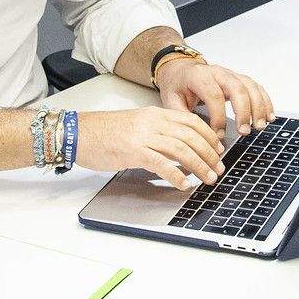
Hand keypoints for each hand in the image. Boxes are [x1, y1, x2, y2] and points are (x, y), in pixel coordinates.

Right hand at [74, 107, 223, 188]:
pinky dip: (176, 175)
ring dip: (199, 165)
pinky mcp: (134, 151)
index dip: (209, 136)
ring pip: (181, 149)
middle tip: (218, 168)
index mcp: (155, 114)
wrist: (79, 133)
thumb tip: (178, 148)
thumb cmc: (104, 132)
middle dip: (209, 154)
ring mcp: (143, 136)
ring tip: (208, 178)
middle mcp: (152, 122)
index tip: (218, 149)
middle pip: (191, 135)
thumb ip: (157, 132)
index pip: (191, 121)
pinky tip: (184, 184)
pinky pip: (162, 163)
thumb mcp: (136, 125)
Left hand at [155, 54, 275, 134]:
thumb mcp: (171, 100)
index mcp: (199, 76)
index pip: (213, 95)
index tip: (218, 135)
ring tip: (260, 126)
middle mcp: (218, 72)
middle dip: (244, 111)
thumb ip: (182, 118)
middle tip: (244, 131)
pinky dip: (265, 101)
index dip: (218, 117)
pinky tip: (269, 115)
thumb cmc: (177, 85)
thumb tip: (195, 138)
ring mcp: (230, 74)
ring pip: (250, 87)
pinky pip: (256, 87)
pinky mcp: (239, 79)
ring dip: (258, 107)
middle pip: (237, 88)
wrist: (180, 69)